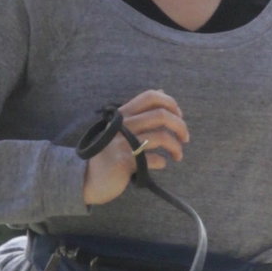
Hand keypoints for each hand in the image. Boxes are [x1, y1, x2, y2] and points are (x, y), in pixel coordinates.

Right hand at [82, 89, 188, 205]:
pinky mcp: (125, 162)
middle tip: (185, 138)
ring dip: (176, 147)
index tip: (178, 116)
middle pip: (161, 115)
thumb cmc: (108, 153)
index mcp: (123, 114)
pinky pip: (154, 159)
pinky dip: (163, 162)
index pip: (151, 96)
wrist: (86, 178)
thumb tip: (162, 91)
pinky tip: (160, 164)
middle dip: (180, 126)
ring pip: (162, 137)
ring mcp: (123, 143)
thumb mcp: (119, 127)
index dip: (171, 103)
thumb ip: (139, 111)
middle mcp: (123, 125)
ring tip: (178, 156)